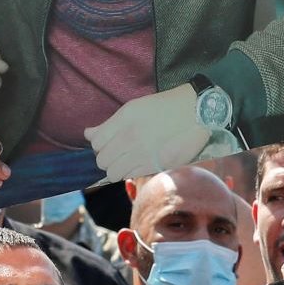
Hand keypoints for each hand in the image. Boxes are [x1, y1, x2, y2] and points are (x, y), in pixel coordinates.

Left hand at [86, 84, 212, 184]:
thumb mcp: (133, 108)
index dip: (99, 145)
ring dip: (116, 168)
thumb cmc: (163, 108)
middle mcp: (131, 138)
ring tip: (127, 160)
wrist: (196, 111)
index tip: (108, 143)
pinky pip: (130, 176)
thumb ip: (108, 124)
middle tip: (117, 153)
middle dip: (106, 158)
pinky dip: (129, 173)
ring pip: (113, 173)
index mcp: (124, 121)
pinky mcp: (156, 165)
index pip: (96, 143)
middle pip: (102, 161)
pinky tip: (138, 164)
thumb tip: (88, 134)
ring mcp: (143, 154)